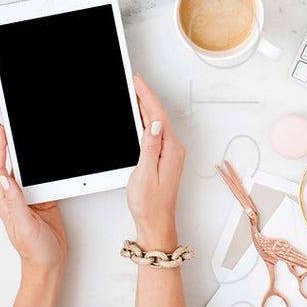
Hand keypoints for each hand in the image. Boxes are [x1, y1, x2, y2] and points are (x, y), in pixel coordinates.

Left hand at [0, 124, 66, 274]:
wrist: (49, 265)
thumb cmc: (34, 251)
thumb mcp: (25, 226)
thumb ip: (16, 202)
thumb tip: (5, 180)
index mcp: (6, 202)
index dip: (0, 148)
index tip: (3, 130)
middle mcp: (15, 198)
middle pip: (11, 165)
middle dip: (10, 144)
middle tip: (12, 125)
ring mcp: (29, 198)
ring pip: (27, 170)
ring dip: (27, 153)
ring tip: (26, 135)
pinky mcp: (43, 199)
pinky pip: (42, 178)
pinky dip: (43, 166)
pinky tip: (47, 158)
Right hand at [127, 74, 185, 251]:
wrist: (156, 224)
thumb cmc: (149, 205)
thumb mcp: (145, 175)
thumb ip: (150, 147)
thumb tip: (155, 124)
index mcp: (171, 151)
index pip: (158, 116)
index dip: (146, 96)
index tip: (136, 82)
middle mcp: (174, 150)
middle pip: (158, 116)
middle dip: (145, 97)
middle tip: (132, 82)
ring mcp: (170, 154)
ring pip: (157, 123)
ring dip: (145, 108)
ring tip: (134, 93)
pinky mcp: (165, 158)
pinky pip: (156, 133)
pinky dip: (146, 121)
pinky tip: (139, 117)